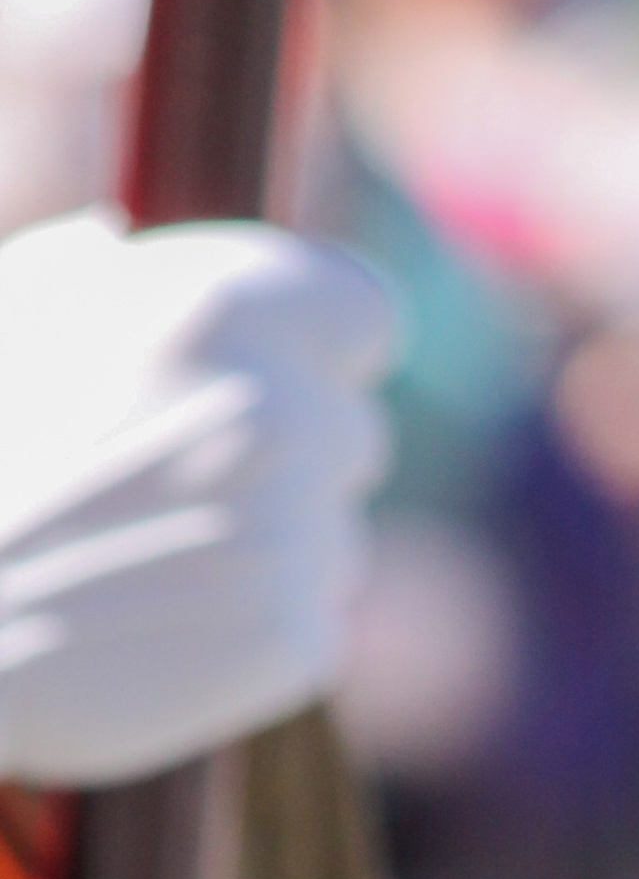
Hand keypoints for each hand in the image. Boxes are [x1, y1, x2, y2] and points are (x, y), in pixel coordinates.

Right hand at [0, 207, 394, 784]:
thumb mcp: (1, 322)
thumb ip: (81, 274)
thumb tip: (114, 242)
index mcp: (228, 310)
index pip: (364, 314)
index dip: (326, 352)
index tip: (297, 380)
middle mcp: (283, 412)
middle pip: (350, 434)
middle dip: (286, 460)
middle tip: (177, 494)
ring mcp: (298, 530)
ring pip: (330, 537)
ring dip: (268, 549)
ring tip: (145, 565)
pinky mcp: (294, 636)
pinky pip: (307, 626)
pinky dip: (250, 634)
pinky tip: (157, 631)